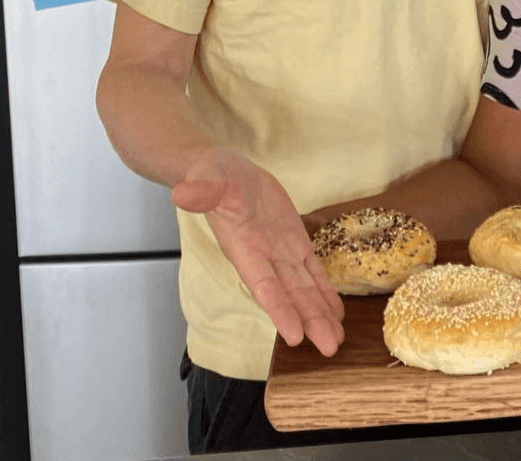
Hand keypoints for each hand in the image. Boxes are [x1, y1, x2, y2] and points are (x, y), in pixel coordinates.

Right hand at [172, 148, 343, 355]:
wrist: (225, 170)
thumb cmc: (212, 175)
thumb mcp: (208, 178)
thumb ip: (203, 190)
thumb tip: (184, 192)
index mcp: (244, 249)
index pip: (264, 285)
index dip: (280, 310)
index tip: (295, 337)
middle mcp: (264, 257)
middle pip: (291, 295)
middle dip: (309, 322)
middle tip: (330, 349)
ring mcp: (281, 250)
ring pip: (305, 287)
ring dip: (320, 313)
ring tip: (337, 339)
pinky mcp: (294, 239)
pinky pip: (312, 269)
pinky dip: (324, 290)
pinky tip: (336, 311)